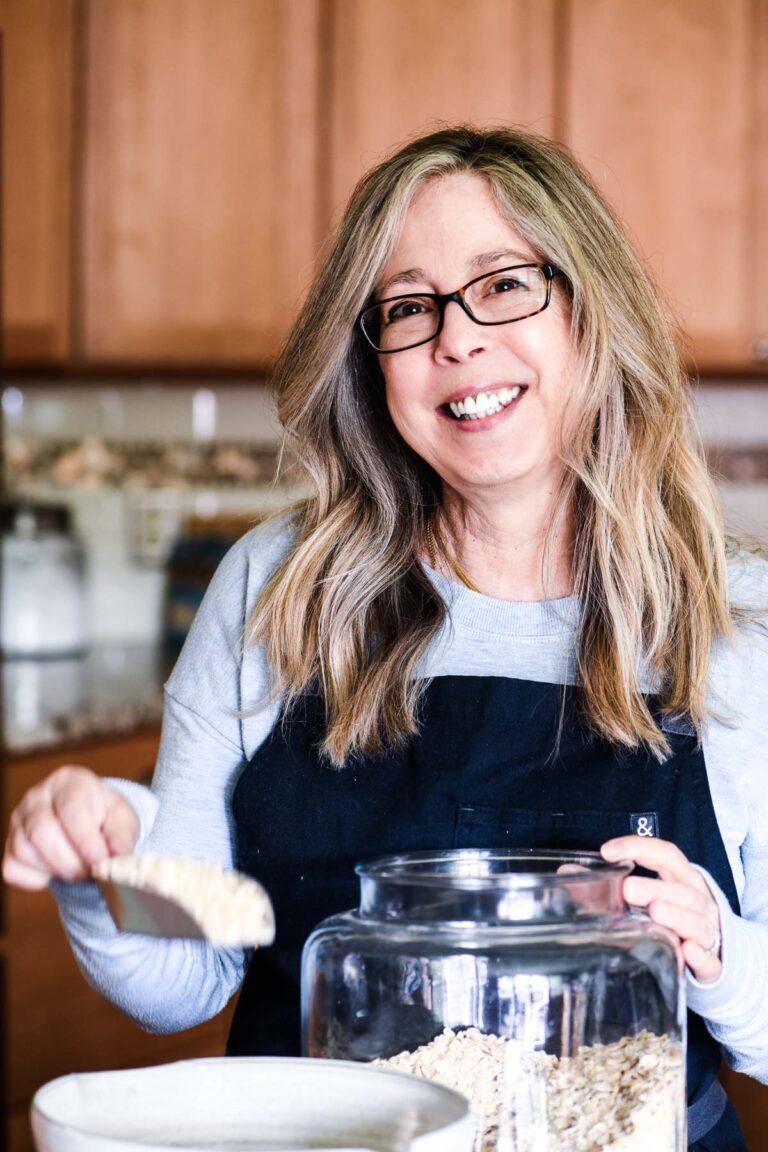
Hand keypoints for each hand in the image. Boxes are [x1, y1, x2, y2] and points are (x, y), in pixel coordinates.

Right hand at [2, 766, 138, 889]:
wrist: (87, 817)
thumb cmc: (103, 815)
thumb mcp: (122, 818)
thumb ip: (122, 837)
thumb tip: (119, 859)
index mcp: (69, 782)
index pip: (71, 811)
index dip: (86, 842)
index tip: (101, 863)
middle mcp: (37, 796)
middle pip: (42, 833)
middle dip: (70, 862)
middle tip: (92, 875)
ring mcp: (18, 819)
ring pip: (25, 851)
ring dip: (56, 871)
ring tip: (80, 871)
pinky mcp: (9, 844)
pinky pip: (13, 868)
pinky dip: (37, 879)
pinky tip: (57, 871)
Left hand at [601, 835, 722, 983]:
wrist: (713, 955)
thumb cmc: (675, 917)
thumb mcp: (649, 897)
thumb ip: (609, 885)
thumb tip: (568, 872)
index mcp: (683, 879)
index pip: (666, 855)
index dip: (639, 847)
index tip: (608, 851)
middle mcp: (699, 901)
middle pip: (681, 889)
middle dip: (655, 887)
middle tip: (628, 889)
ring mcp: (708, 932)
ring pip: (697, 920)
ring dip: (677, 915)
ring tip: (655, 912)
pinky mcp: (712, 964)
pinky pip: (710, 960)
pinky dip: (700, 955)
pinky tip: (687, 950)